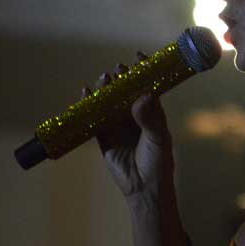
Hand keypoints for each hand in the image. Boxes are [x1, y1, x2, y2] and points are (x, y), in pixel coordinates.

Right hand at [81, 51, 174, 197]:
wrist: (144, 188)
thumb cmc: (158, 162)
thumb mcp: (158, 138)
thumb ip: (150, 118)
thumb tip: (141, 97)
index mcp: (152, 113)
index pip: (147, 87)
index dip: (143, 71)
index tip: (139, 57)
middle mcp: (134, 116)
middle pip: (125, 91)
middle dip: (121, 78)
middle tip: (118, 70)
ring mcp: (118, 125)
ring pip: (109, 101)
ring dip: (105, 89)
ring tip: (104, 80)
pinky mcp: (103, 136)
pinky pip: (94, 118)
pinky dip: (88, 105)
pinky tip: (86, 94)